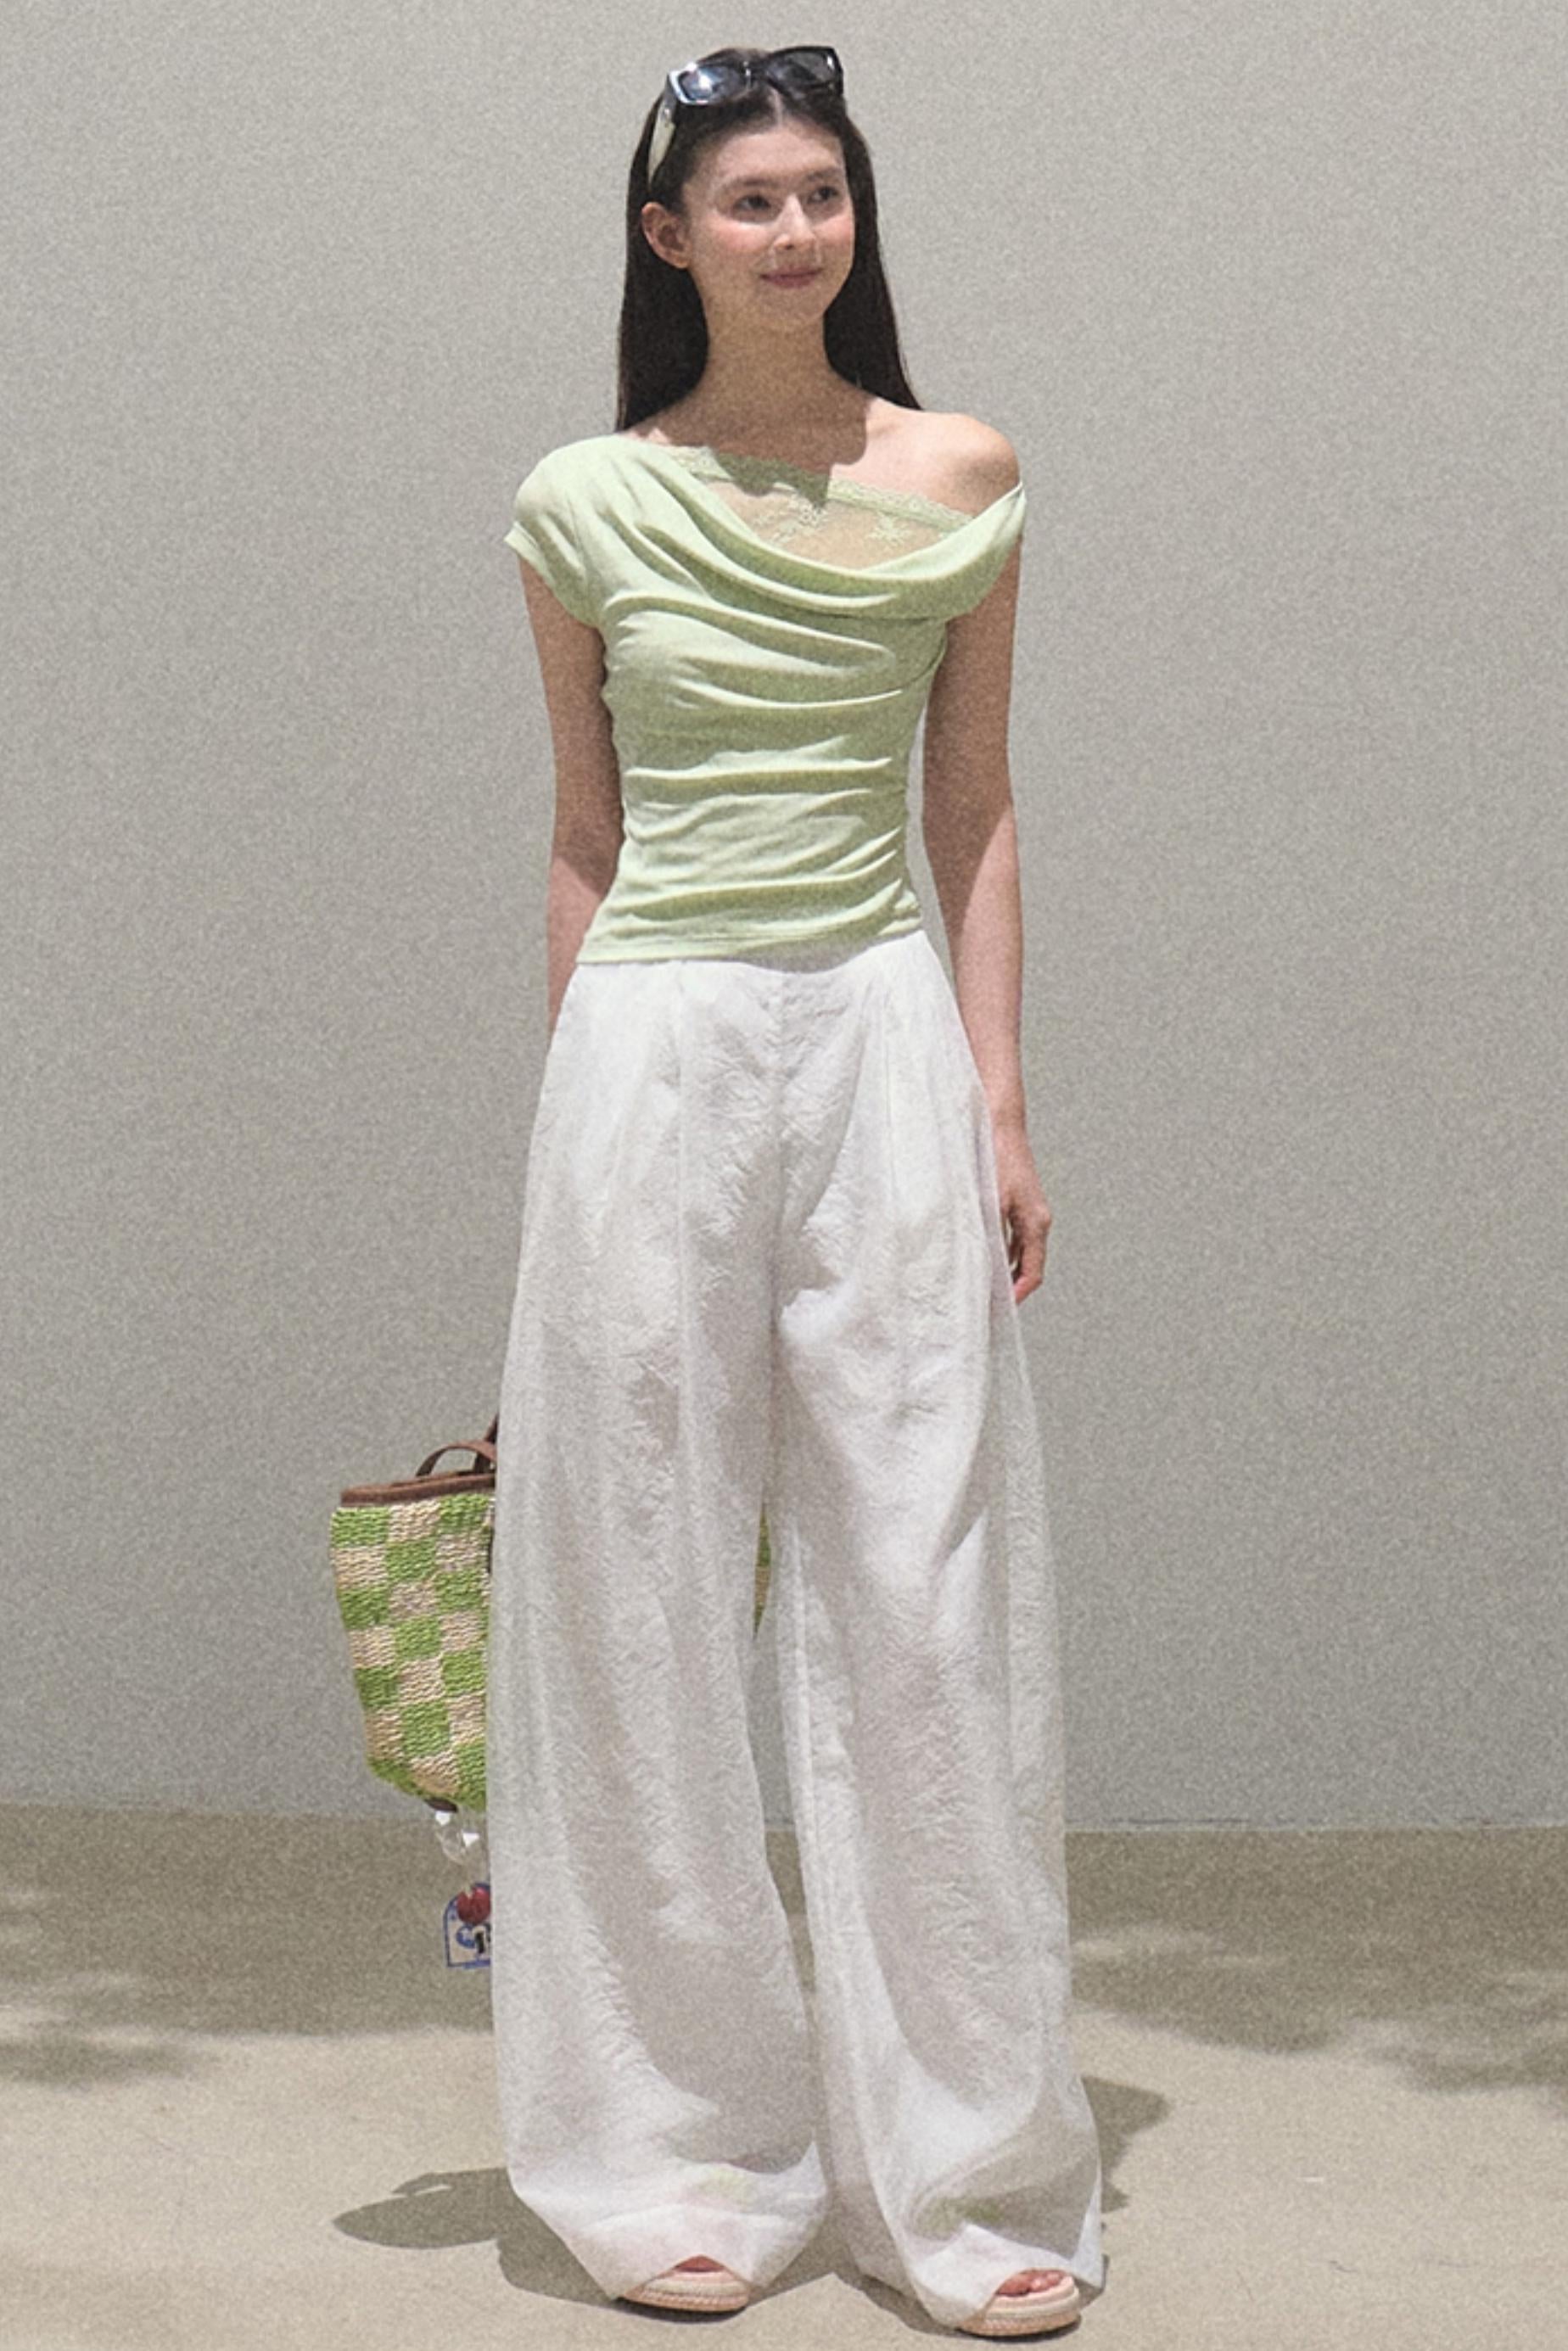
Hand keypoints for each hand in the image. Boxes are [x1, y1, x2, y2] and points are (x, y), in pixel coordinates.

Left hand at [990, 1118, 1051, 1304]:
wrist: (1001, 1124)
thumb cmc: (998, 1158)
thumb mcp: (991, 1200)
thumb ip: (990, 1233)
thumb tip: (984, 1264)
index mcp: (1036, 1224)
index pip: (1033, 1273)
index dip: (1017, 1295)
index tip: (1000, 1309)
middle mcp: (1037, 1221)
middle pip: (1028, 1266)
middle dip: (1010, 1287)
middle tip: (988, 1302)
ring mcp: (1028, 1212)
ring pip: (1020, 1253)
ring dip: (1004, 1270)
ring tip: (983, 1285)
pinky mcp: (1018, 1203)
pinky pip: (1012, 1238)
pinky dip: (1000, 1251)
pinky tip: (982, 1255)